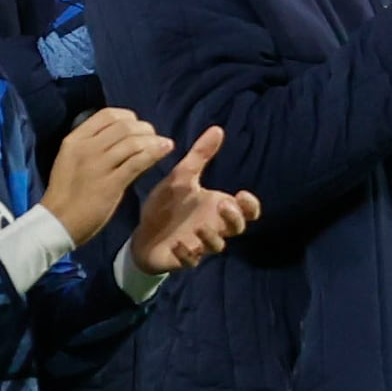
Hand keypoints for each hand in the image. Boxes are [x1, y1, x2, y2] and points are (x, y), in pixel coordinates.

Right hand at [39, 105, 172, 241]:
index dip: (128, 117)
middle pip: (124, 126)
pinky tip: (166, 149)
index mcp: (74, 140)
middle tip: (153, 137)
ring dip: (153, 140)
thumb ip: (93, 146)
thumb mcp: (72, 160)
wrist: (58, 222)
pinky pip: (138, 161)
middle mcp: (86, 148)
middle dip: (144, 128)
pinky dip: (155, 152)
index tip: (137, 126)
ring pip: (133, 141)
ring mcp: (98, 165)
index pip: (107, 115)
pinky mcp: (111, 183)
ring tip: (164, 143)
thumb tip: (124, 136)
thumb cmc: (67, 193)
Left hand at [123, 127, 256, 273]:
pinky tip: (178, 244)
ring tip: (201, 227)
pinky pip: (191, 261)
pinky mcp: (182, 258)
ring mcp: (199, 244)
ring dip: (213, 237)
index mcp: (216, 208)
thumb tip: (217, 129)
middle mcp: (213, 226)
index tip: (242, 194)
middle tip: (223, 205)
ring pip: (218, 246)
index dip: (250, 205)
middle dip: (235, 218)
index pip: (246, 211)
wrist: (141, 233)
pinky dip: (187, 254)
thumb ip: (200, 156)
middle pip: (238, 228)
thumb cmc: (166, 205)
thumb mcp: (182, 177)